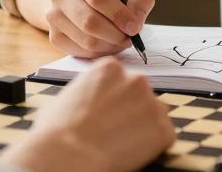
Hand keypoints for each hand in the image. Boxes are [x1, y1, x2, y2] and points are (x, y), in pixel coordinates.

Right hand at [0, 58, 174, 171]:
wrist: (68, 153)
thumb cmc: (57, 130)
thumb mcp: (66, 96)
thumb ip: (86, 92)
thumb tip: (88, 101)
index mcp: (111, 68)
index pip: (122, 79)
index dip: (116, 99)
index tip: (108, 112)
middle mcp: (136, 79)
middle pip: (140, 95)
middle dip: (131, 111)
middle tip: (115, 129)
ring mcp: (152, 103)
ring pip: (154, 115)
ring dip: (143, 127)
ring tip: (121, 142)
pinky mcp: (163, 129)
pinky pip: (163, 136)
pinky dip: (152, 146)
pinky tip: (131, 151)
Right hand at [45, 0, 154, 57]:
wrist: (81, 0)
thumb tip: (135, 21)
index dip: (119, 15)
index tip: (135, 27)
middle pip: (90, 22)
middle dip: (116, 34)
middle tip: (129, 38)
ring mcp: (53, 15)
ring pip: (86, 40)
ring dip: (110, 46)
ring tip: (120, 40)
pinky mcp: (54, 36)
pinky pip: (81, 52)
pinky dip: (99, 53)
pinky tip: (107, 44)